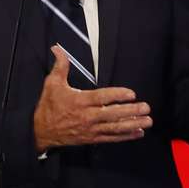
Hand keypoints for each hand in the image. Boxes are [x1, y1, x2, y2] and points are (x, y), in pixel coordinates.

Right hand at [32, 45, 152, 150]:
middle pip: (112, 114)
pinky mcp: (92, 138)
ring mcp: (90, 129)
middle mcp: (87, 116)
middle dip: (131, 111)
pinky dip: (125, 136)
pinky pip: (111, 138)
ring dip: (133, 124)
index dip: (117, 95)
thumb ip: (60, 66)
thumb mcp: (52, 84)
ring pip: (114, 127)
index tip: (131, 94)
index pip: (101, 97)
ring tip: (148, 121)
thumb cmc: (48, 107)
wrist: (40, 132)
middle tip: (146, 107)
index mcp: (80, 101)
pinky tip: (138, 132)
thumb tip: (58, 49)